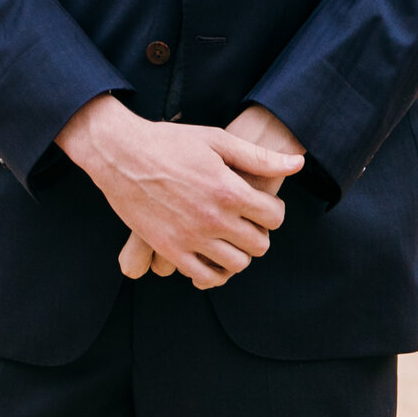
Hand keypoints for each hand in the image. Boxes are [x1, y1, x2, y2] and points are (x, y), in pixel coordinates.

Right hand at [56, 95, 300, 289]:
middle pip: (259, 244)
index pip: (274, 217)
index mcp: (228, 190)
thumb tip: (297, 164)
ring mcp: (190, 238)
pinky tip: (211, 252)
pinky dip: (215, 270)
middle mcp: (213, 218)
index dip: (273, 210)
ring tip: (229, 236)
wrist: (119, 153)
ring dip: (239, 252)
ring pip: (237, 264)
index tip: (260, 204)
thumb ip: (258, 157)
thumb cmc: (169, 141)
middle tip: (246, 220)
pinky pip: (205, 276)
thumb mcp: (216, 140)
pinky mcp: (170, 250)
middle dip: (258, 232)